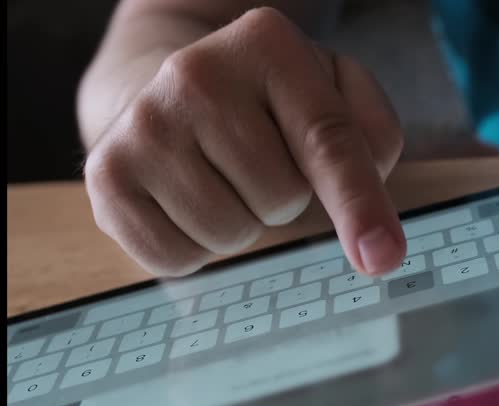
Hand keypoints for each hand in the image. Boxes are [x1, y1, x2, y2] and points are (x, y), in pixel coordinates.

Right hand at [84, 8, 405, 276]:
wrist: (169, 99)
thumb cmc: (267, 107)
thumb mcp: (330, 97)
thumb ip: (370, 140)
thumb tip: (372, 235)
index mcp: (265, 42)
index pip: (326, 137)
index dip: (359, 203)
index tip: (382, 255)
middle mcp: (194, 73)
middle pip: (283, 197)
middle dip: (286, 199)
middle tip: (258, 163)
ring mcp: (143, 126)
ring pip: (232, 234)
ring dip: (243, 223)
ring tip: (221, 179)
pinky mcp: (106, 178)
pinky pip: (179, 260)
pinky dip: (196, 248)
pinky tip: (187, 200)